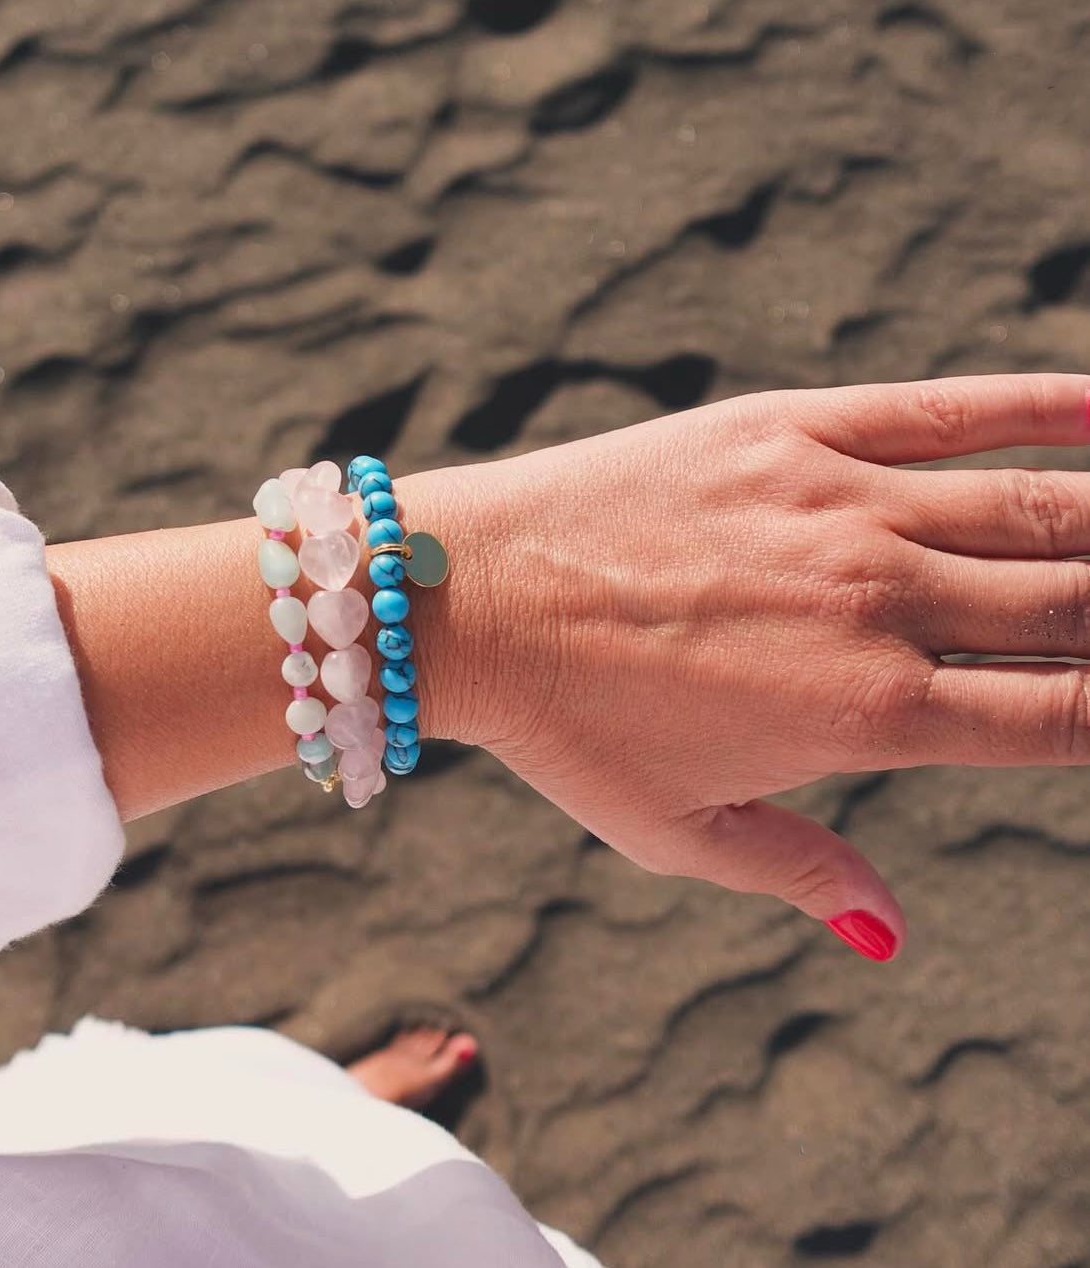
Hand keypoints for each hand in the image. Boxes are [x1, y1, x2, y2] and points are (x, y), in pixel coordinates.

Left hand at [410, 374, 1089, 959]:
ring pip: (1043, 506)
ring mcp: (841, 504)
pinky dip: (1051, 404)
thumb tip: (892, 936)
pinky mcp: (793, 429)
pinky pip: (952, 407)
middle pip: (1080, 603)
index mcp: (868, 716)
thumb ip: (799, 871)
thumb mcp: (679, 833)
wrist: (472, 599)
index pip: (1067, 715)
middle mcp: (878, 604)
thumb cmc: (570, 726)